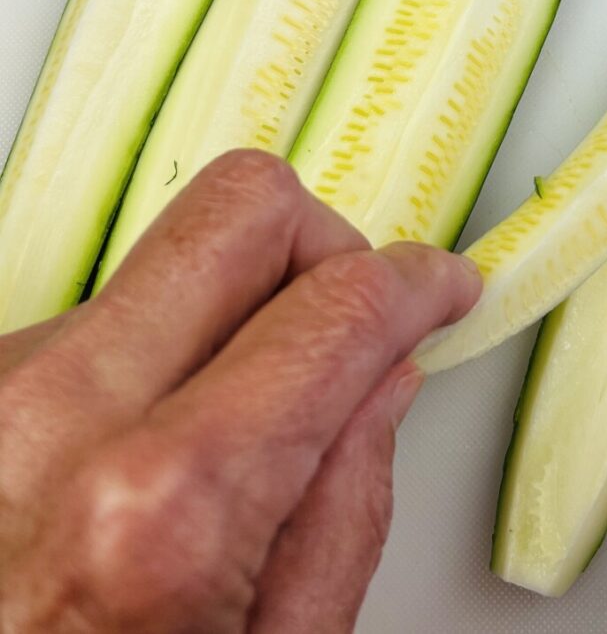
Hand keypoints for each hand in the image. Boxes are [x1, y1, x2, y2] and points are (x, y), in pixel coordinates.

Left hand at [0, 150, 480, 632]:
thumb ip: (348, 500)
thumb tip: (383, 375)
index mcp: (166, 506)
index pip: (338, 306)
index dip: (418, 281)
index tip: (437, 284)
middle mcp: (59, 418)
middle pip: (239, 209)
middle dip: (324, 240)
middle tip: (346, 307)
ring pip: (171, 257)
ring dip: (237, 303)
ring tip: (245, 403)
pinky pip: (108, 314)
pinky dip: (164, 349)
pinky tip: (163, 434)